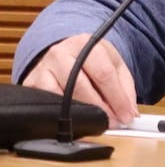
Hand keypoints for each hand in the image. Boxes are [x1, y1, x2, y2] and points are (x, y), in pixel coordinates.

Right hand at [23, 34, 138, 126]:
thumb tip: (130, 113)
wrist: (68, 51)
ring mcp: (43, 68)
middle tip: (114, 122)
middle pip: (80, 86)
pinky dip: (63, 114)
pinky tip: (77, 118)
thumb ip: (125, 89)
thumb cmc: (94, 60)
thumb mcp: (115, 65)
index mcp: (86, 44)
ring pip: (60, 97)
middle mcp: (60, 53)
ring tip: (98, 122)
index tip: (127, 116)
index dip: (117, 98)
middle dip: (101, 109)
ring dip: (82, 114)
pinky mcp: (31, 82)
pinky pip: (47, 103)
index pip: (103, 74)